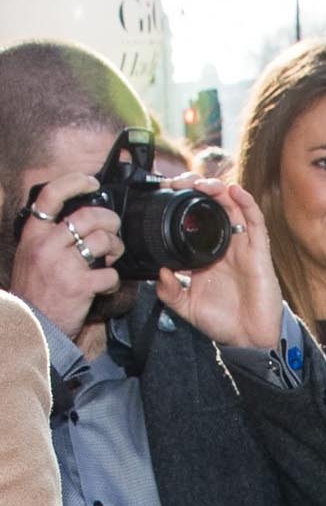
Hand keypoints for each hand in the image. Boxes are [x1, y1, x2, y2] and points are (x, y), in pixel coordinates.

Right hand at [8, 171, 123, 340]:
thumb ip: (49, 235)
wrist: (32, 324)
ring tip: (114, 254)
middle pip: (87, 217)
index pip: (51, 196)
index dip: (74, 182)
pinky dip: (114, 279)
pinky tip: (107, 283)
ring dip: (115, 246)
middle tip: (114, 226)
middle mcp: (47, 245)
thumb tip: (75, 220)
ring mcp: (63, 265)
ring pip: (102, 241)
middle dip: (109, 219)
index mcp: (34, 234)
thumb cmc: (35, 290)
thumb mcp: (30, 254)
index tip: (91, 182)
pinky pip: (110, 274)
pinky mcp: (79, 286)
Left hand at [165, 180, 283, 351]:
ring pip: (233, 206)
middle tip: (181, 183)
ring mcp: (242, 246)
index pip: (195, 217)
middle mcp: (224, 245)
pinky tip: (234, 191)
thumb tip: (159, 272)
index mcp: (206, 254)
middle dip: (198, 187)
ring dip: (218, 189)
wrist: (248, 340)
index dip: (183, 201)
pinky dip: (246, 202)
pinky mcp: (259, 251)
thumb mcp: (186, 307)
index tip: (166, 192)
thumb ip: (169, 292)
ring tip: (202, 184)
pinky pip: (255, 221)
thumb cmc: (223, 322)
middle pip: (213, 204)